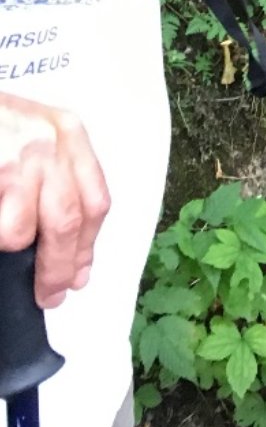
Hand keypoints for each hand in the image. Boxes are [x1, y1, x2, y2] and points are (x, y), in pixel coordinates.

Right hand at [0, 93, 110, 308]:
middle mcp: (47, 144)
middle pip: (66, 221)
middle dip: (58, 268)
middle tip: (50, 294)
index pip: (95, 200)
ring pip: (20, 230)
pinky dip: (2, 237)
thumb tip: (71, 251)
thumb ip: (58, 178)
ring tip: (9, 254)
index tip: (79, 276)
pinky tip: (3, 235)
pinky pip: (1, 224)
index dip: (87, 247)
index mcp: (68, 133)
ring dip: (16, 251)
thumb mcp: (37, 133)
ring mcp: (14, 159)